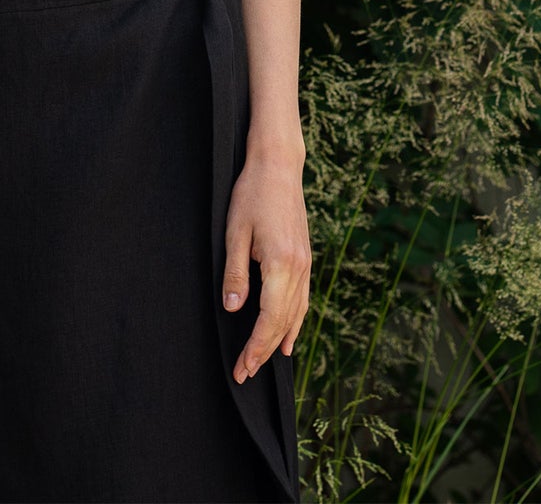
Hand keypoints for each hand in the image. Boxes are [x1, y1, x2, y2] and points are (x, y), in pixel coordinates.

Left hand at [223, 149, 310, 379]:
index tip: (242, 368)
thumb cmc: (251, 195)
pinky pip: (304, 299)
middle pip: (284, 322)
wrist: (278, 167)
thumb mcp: (234, 232)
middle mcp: (299, 268)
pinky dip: (297, 322)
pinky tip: (290, 337)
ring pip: (297, 314)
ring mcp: (306, 264)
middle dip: (264, 350)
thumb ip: (235, 273)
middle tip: (245, 372)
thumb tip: (234, 310)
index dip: (255, 347)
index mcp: (281, 264)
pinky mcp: (305, 258)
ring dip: (280, 340)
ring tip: (264, 362)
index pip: (269, 319)